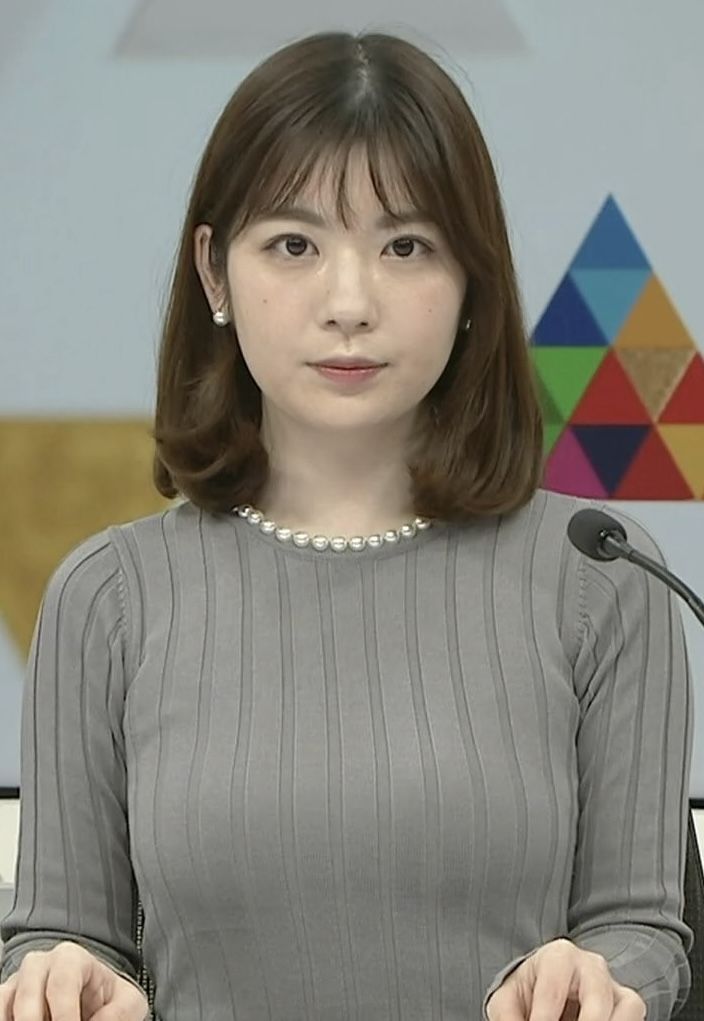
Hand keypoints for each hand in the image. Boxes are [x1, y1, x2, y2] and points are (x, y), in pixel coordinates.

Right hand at [0, 941, 148, 1019]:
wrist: (93, 1000)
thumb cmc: (107, 999)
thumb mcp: (128, 1002)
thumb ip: (121, 1011)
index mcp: (72, 958)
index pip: (62, 983)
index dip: (64, 1016)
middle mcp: (40, 964)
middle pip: (27, 998)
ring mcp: (19, 982)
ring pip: (5, 1002)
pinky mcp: (6, 1000)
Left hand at [485, 938, 645, 1020]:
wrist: (547, 988)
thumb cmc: (528, 992)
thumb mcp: (508, 1000)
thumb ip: (508, 1016)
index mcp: (558, 956)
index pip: (553, 989)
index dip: (544, 1018)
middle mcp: (591, 965)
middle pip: (597, 995)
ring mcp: (613, 985)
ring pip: (627, 1006)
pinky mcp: (628, 1004)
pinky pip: (635, 1016)